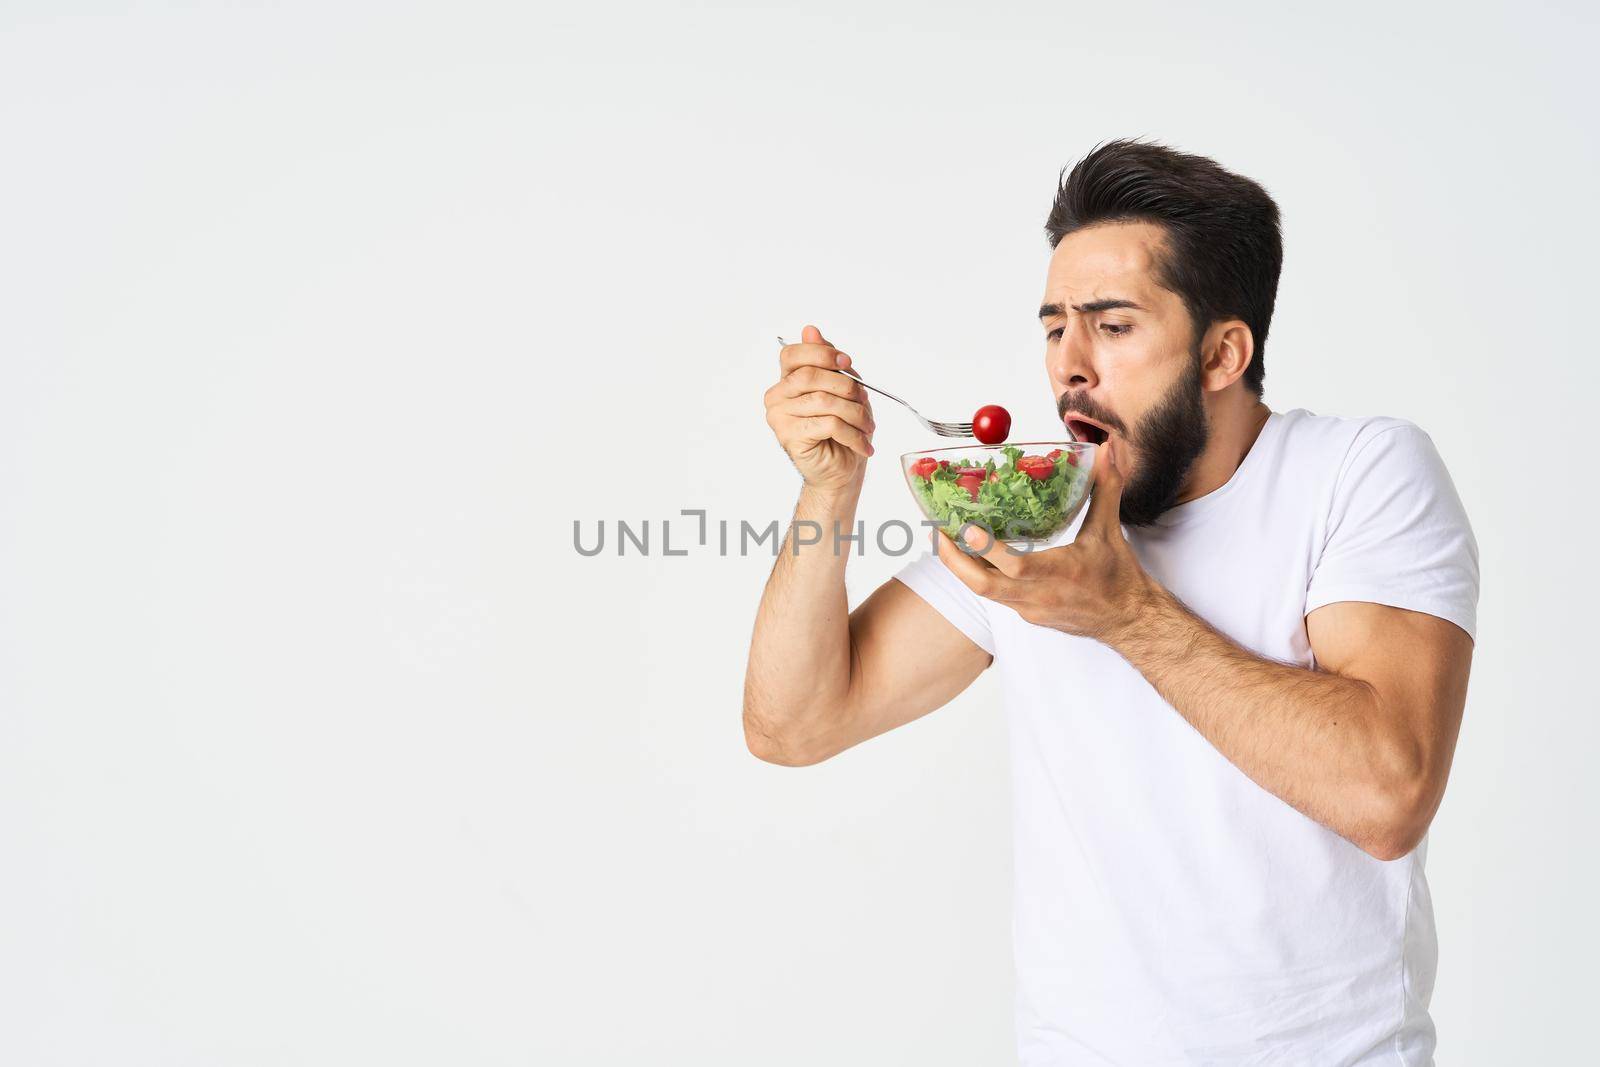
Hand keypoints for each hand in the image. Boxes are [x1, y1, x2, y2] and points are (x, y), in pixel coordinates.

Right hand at [765, 325, 875, 491]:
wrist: (840, 470)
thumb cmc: (841, 429)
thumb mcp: (841, 388)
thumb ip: (826, 361)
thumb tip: (810, 330)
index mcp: (786, 381)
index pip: (792, 354)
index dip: (821, 354)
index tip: (846, 363)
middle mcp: (776, 397)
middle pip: (809, 376)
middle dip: (846, 386)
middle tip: (864, 400)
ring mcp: (779, 418)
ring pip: (824, 401)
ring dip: (855, 413)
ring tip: (867, 427)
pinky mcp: (789, 437)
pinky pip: (828, 424)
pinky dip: (852, 434)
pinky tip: (862, 444)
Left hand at [935, 438, 1159, 643]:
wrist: (1128, 620)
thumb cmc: (1119, 577)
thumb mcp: (1111, 531)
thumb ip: (1105, 488)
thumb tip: (1106, 451)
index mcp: (1061, 573)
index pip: (1017, 566)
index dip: (987, 549)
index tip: (966, 527)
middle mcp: (1041, 595)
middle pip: (984, 586)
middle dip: (955, 563)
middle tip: (938, 536)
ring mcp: (1031, 608)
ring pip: (985, 592)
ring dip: (962, 568)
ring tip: (945, 541)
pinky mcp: (1027, 614)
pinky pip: (996, 596)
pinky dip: (980, 576)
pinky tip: (971, 557)